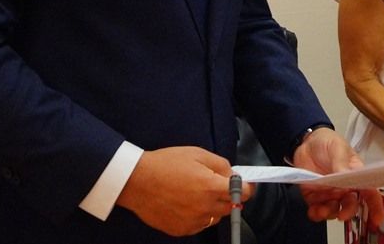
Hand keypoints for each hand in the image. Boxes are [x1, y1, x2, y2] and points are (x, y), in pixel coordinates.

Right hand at [115, 146, 252, 235]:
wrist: (137, 181)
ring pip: (215, 217)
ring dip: (213, 207)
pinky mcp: (181, 230)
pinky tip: (186, 203)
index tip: (245, 184)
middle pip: (231, 207)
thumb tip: (235, 175)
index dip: (246, 187)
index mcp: (211, 187)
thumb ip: (221, 165)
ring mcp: (193, 221)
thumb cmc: (166, 164)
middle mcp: (205, 207)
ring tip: (196, 193)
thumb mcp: (197, 154)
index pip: (243, 193)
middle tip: (215, 185)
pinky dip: (199, 216)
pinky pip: (200, 225)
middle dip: (229, 196)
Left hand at [291, 127, 383, 223]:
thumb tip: (346, 175)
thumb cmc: (327, 142)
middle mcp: (344, 187)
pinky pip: (317, 210)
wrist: (305, 142)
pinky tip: (314, 211)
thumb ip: (341, 163)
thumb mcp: (337, 148)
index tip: (377, 219)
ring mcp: (329, 193)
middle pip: (351, 205)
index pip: (369, 192)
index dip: (375, 206)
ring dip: (330, 214)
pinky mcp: (314, 197)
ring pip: (334, 210)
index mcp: (355, 175)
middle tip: (342, 214)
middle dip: (348, 212)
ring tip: (322, 210)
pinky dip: (316, 214)